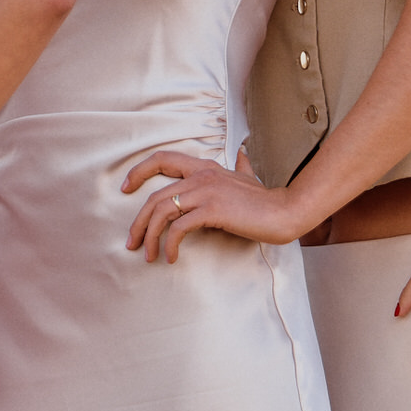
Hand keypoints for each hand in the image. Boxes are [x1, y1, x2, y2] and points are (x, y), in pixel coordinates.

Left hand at [122, 149, 298, 262]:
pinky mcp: (212, 210)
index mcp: (205, 167)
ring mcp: (206, 191)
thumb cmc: (266, 200)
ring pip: (162, 211)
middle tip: (132, 242)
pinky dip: (170, 244)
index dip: (139, 172)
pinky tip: (172, 257)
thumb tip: (242, 153)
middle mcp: (202, 175)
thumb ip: (242, 165)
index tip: (125, 188)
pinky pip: (179, 227)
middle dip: (138, 222)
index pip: (162, 158)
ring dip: (150, 236)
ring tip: (148, 255)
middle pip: (155, 195)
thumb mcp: (249, 177)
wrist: (285, 212)